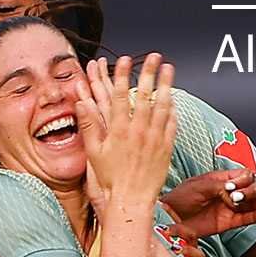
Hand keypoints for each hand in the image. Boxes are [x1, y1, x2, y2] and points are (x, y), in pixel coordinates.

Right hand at [77, 54, 177, 220]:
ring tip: (169, 69)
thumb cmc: (111, 179)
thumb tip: (82, 103)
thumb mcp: (94, 152)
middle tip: (155, 56)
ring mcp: (155, 138)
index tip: (126, 59)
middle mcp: (139, 131)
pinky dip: (172, 109)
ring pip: (163, 105)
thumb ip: (89, 125)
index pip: (121, 94)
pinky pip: (171, 123)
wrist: (131, 200)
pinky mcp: (166, 147)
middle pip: (146, 94)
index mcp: (119, 130)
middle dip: (150, 72)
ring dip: (167, 85)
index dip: (123, 74)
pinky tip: (173, 99)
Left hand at [162, 169, 255, 241]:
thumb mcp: (197, 186)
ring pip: (252, 203)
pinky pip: (246, 219)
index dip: (244, 179)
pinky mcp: (227, 222)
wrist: (169, 218)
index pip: (243, 174)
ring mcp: (229, 207)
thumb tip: (234, 191)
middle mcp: (228, 192)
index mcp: (221, 179)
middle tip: (238, 198)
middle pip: (252, 187)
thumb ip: (217, 186)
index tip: (234, 186)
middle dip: (251, 191)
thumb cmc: (179, 198)